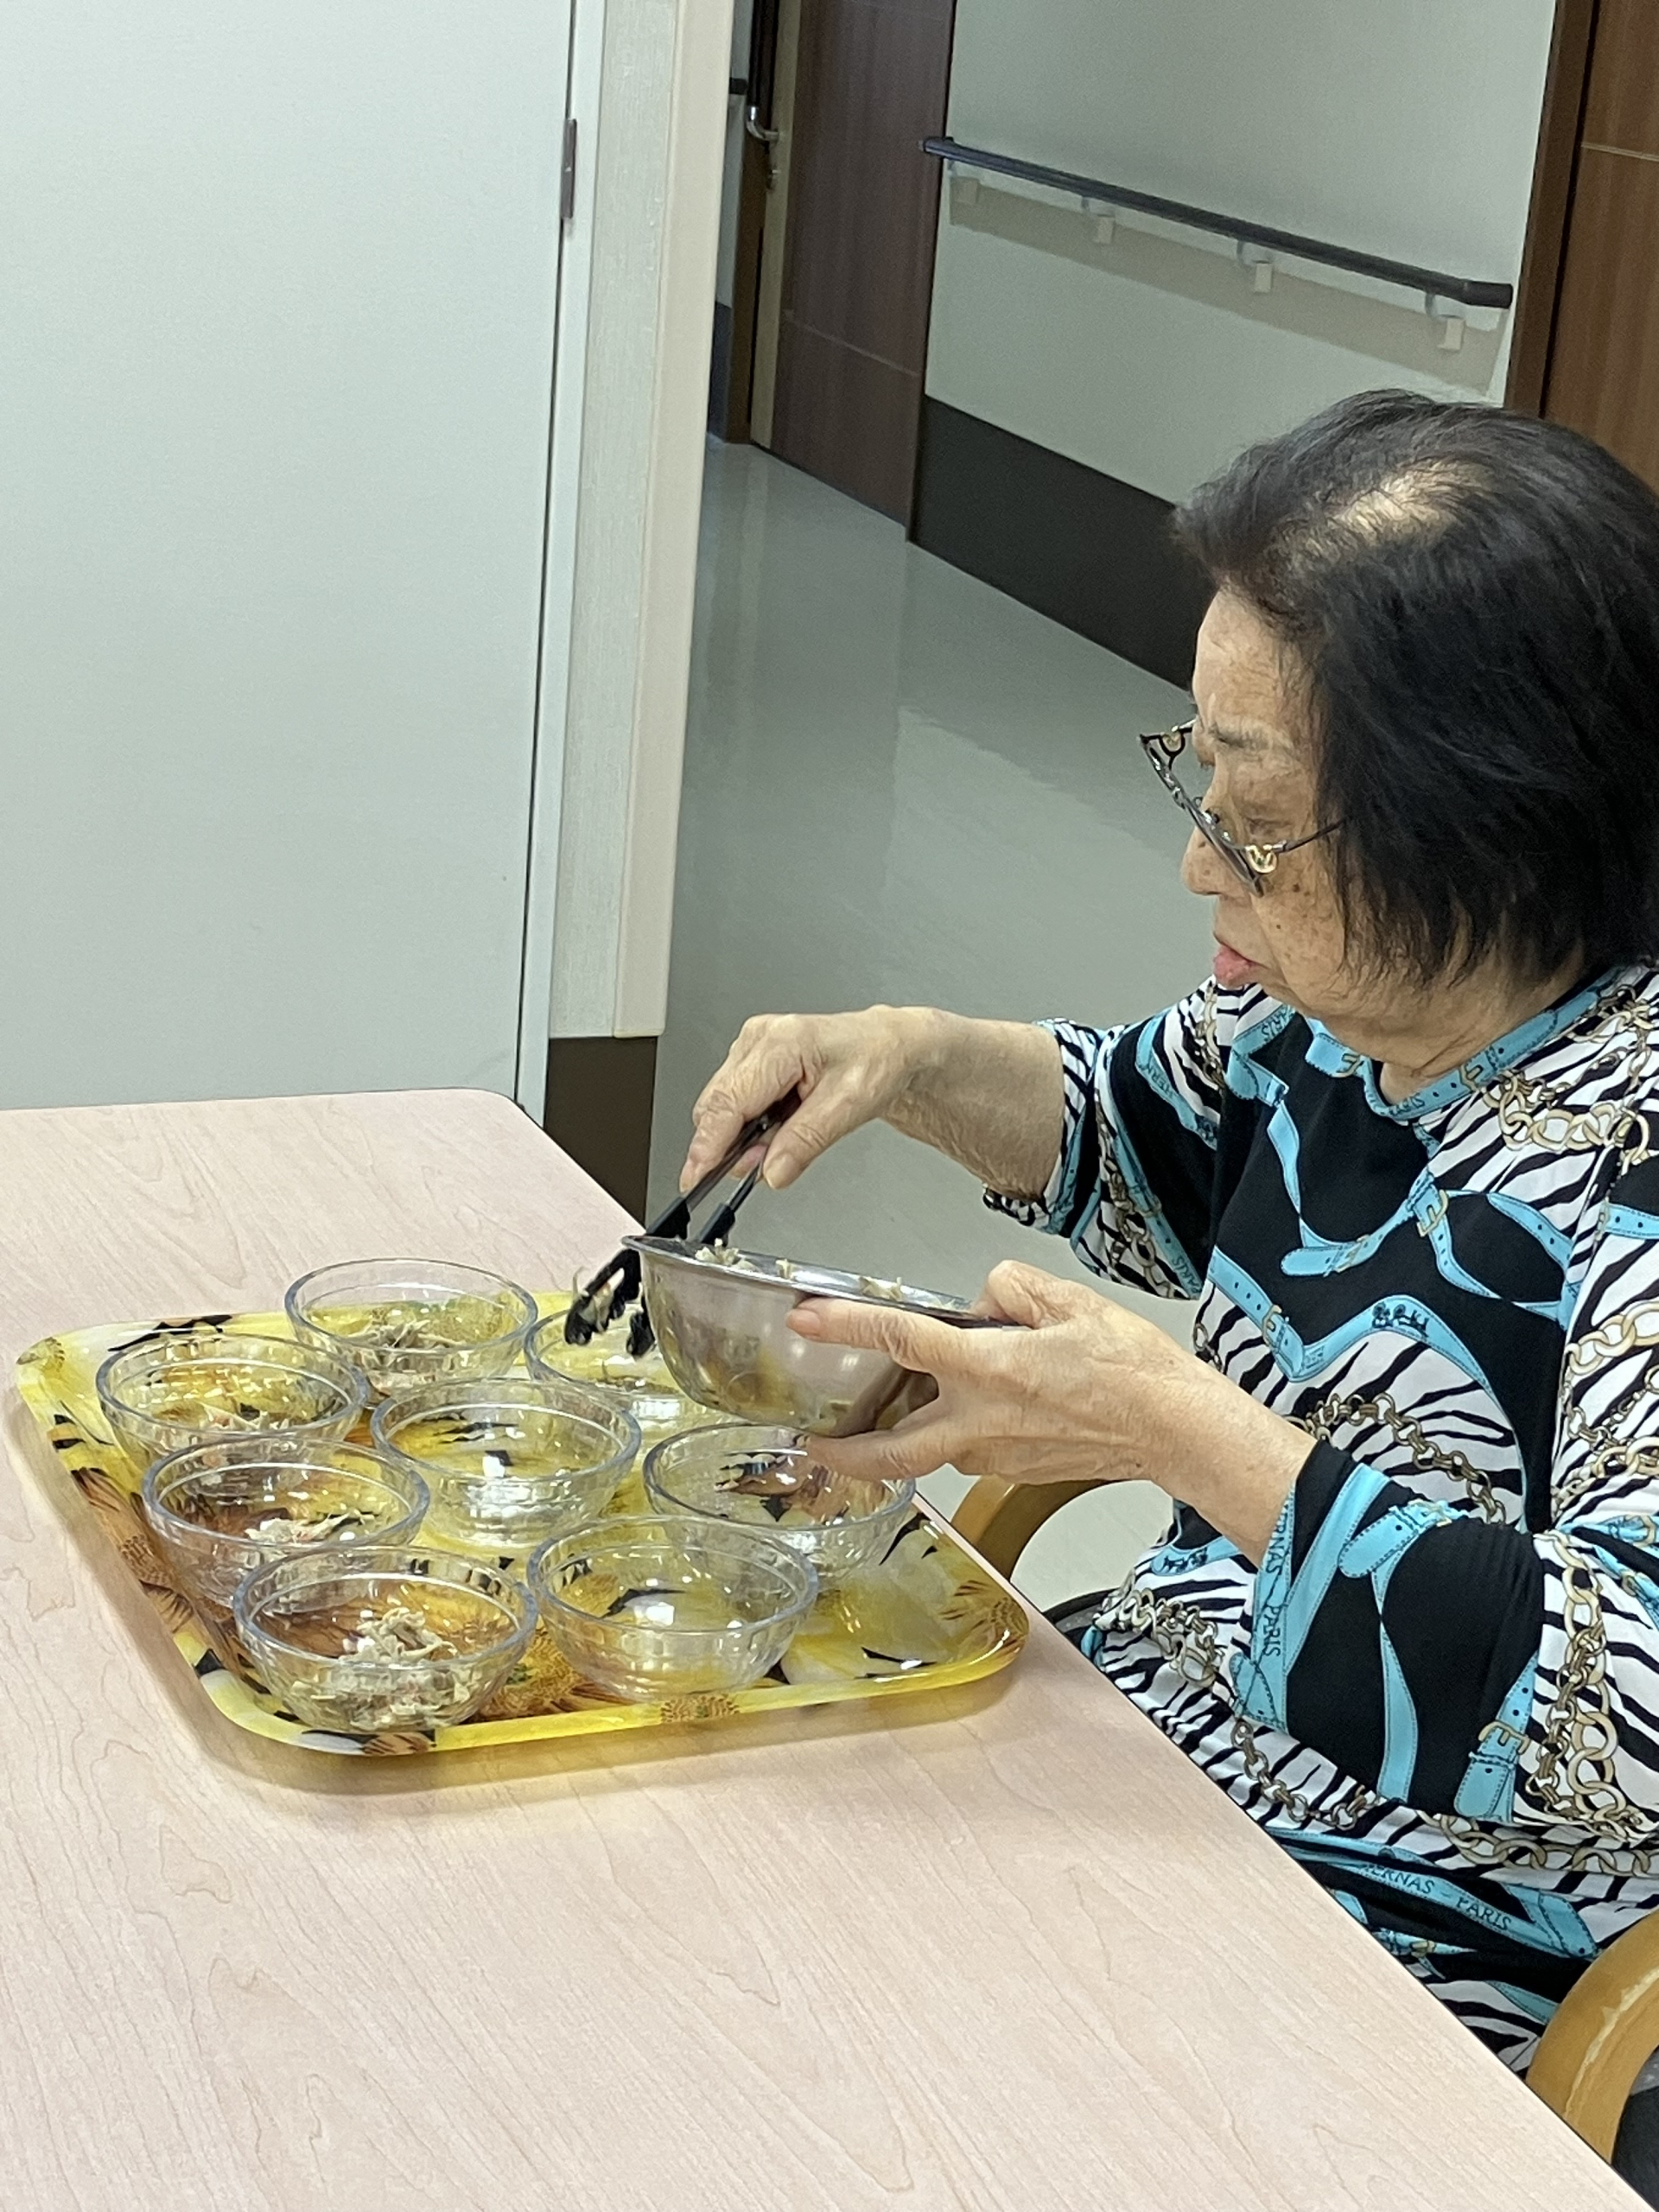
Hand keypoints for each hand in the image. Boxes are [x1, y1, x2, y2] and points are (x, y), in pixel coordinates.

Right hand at [681, 1007, 937, 1192]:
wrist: (888, 1046)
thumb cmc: (877, 1060)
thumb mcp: (850, 1107)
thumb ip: (806, 1141)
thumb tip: (771, 1171)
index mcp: (782, 1043)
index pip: (728, 1101)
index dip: (708, 1145)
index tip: (695, 1177)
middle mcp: (759, 1039)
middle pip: (715, 1106)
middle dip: (729, 1146)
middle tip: (762, 1167)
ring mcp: (751, 1048)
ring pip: (721, 1107)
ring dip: (743, 1137)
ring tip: (786, 1138)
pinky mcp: (752, 1061)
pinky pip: (734, 1102)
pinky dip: (751, 1126)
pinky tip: (780, 1125)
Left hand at [789, 1261, 1312, 1559]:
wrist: (1175, 1429)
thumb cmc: (1132, 1369)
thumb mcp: (1067, 1300)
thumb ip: (1009, 1289)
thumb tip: (982, 1301)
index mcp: (987, 1369)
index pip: (899, 1341)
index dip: (845, 1327)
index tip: (805, 1320)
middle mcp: (980, 1422)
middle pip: (891, 1450)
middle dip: (845, 1453)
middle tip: (815, 1445)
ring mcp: (995, 1456)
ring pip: (930, 1452)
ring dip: (901, 1441)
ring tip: (883, 1420)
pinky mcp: (1014, 1472)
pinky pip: (969, 1452)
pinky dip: (954, 1435)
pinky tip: (969, 1412)